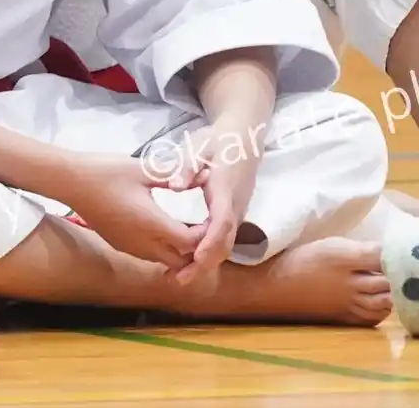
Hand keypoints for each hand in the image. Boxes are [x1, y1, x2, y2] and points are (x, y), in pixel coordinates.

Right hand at [64, 155, 201, 272]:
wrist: (70, 182)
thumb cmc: (107, 172)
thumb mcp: (144, 169)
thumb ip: (175, 176)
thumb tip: (204, 176)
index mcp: (152, 224)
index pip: (190, 242)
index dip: (205, 234)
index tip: (212, 217)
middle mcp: (143, 243)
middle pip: (180, 260)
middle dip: (195, 248)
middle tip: (203, 225)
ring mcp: (130, 247)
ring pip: (164, 260)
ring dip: (179, 250)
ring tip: (187, 227)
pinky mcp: (120, 245)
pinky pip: (150, 255)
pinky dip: (163, 248)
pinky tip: (165, 228)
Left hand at [161, 122, 264, 283]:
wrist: (244, 138)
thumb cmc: (218, 140)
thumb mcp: (199, 145)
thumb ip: (187, 165)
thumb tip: (174, 186)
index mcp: (226, 188)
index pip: (222, 221)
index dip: (210, 242)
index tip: (196, 258)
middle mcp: (235, 206)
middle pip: (225, 242)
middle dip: (204, 264)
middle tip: (179, 280)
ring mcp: (236, 213)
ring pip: (225, 245)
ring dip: (204, 264)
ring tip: (177, 279)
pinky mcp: (232, 216)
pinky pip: (223, 240)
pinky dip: (207, 255)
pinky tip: (187, 263)